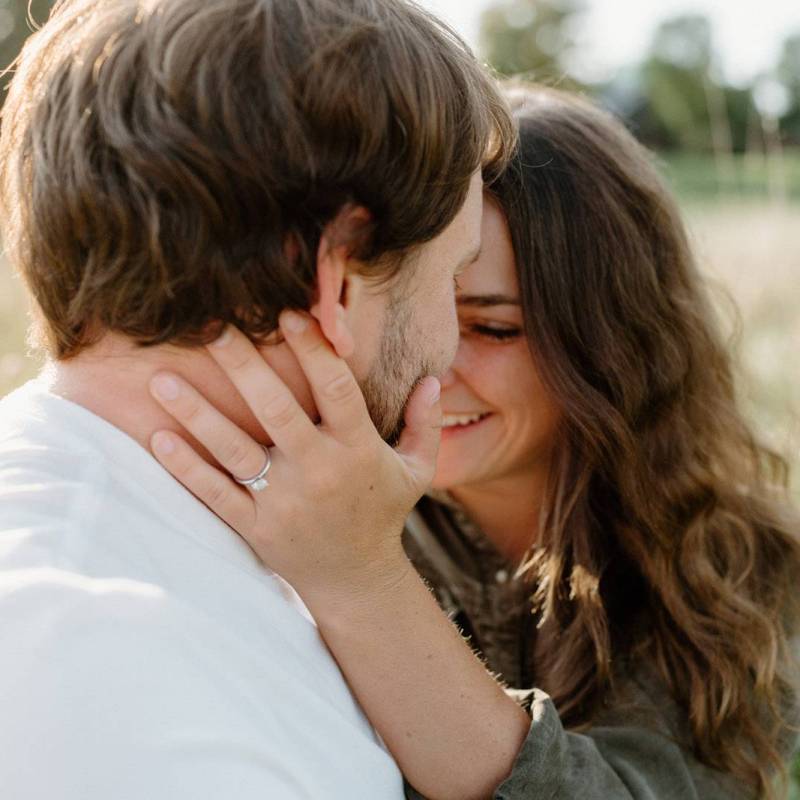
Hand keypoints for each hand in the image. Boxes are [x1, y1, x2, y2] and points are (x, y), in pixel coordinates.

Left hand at [147, 311, 442, 611]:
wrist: (356, 580)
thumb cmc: (382, 513)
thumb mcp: (417, 471)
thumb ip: (425, 425)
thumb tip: (433, 379)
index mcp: (358, 450)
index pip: (336, 389)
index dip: (312, 350)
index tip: (287, 313)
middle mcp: (320, 472)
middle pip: (275, 410)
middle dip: (242, 365)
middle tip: (210, 327)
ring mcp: (284, 501)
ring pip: (235, 450)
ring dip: (197, 413)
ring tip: (161, 378)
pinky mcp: (256, 527)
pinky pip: (216, 494)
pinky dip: (186, 468)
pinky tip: (157, 438)